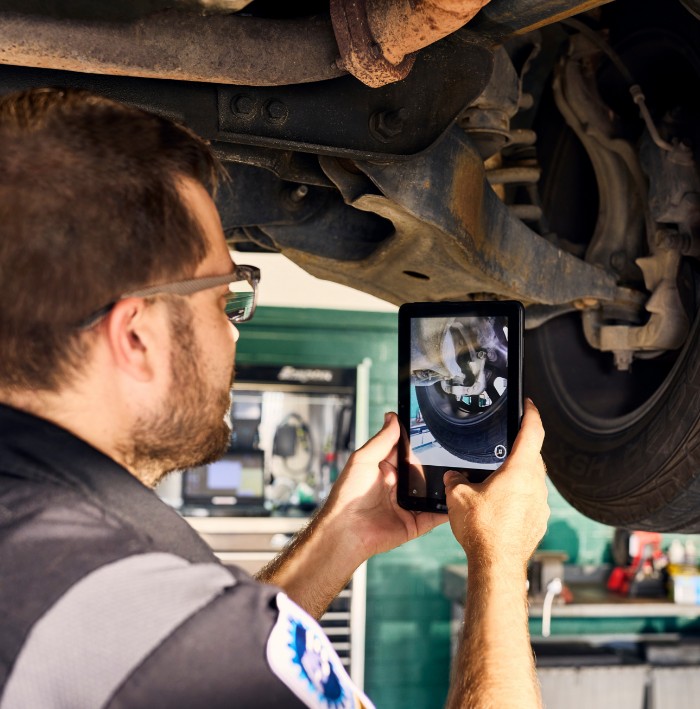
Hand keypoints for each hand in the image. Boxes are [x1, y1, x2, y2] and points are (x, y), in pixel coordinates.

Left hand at [320, 412, 446, 563]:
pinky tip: (458, 500)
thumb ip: (382, 439)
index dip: (420, 444)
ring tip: (461, 475)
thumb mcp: (364, 459)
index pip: (407, 453)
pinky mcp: (413, 524)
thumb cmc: (348, 494)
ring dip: (443, 486)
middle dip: (436, 464)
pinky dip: (446, 510)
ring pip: (431, 493)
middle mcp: (397, 487)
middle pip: (423, 471)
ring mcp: (407, 506)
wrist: (347, 530)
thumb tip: (392, 416)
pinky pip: (434, 516)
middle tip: (453, 453)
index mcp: (385, 469)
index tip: (436, 431)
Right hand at [443, 399, 548, 569]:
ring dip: (516, 477)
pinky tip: (498, 508)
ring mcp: (540, 504)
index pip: (532, 432)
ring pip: (531, 480)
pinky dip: (517, 498)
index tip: (528, 404)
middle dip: (517, 450)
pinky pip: (530, 501)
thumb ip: (455, 479)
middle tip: (501, 448)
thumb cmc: (481, 530)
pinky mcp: (538, 521)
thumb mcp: (457, 496)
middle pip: (532, 456)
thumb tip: (453, 476)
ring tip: (493, 484)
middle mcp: (535, 485)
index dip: (530, 413)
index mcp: (519, 470)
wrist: (496, 565)